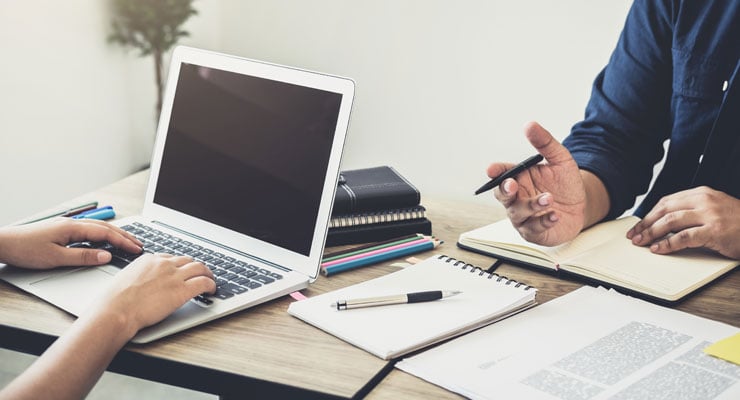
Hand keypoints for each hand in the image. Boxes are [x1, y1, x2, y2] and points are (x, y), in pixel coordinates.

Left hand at [0, 218, 142, 268]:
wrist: (3, 243)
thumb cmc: (25, 250)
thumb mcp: (56, 258)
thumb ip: (83, 257)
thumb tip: (106, 256)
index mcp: (73, 228)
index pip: (106, 233)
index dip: (123, 241)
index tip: (137, 249)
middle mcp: (72, 223)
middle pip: (105, 228)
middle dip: (124, 236)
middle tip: (139, 244)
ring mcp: (67, 225)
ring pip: (97, 228)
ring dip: (115, 234)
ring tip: (127, 241)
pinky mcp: (61, 230)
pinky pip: (89, 230)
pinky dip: (102, 234)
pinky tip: (104, 240)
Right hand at [89, 253, 215, 336]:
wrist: (117, 310)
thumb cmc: (115, 301)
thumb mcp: (125, 279)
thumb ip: (137, 276)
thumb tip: (140, 282)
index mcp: (148, 259)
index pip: (170, 257)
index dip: (179, 265)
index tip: (181, 271)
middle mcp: (163, 264)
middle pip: (187, 260)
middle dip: (195, 267)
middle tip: (200, 274)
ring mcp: (174, 276)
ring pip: (200, 268)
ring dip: (207, 274)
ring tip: (210, 281)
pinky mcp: (182, 290)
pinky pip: (204, 282)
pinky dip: (211, 285)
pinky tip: (211, 290)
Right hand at [488, 122, 590, 245]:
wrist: (581, 206)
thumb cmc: (565, 183)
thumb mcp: (560, 158)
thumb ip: (545, 142)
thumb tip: (530, 125)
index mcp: (519, 178)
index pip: (502, 174)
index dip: (495, 172)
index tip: (492, 169)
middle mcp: (517, 198)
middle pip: (503, 195)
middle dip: (505, 190)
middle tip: (512, 185)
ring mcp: (524, 216)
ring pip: (518, 213)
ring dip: (532, 205)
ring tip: (548, 198)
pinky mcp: (535, 232)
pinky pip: (534, 228)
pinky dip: (544, 221)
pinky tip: (554, 215)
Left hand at [626, 186, 739, 258]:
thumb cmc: (738, 222)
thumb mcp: (714, 209)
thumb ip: (692, 211)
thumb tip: (664, 224)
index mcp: (702, 193)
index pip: (666, 201)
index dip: (649, 214)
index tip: (638, 225)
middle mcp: (704, 201)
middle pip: (664, 210)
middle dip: (645, 224)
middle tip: (634, 236)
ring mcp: (709, 215)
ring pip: (670, 222)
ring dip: (651, 233)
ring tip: (641, 242)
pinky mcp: (714, 231)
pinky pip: (683, 237)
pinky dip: (667, 243)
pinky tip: (658, 248)